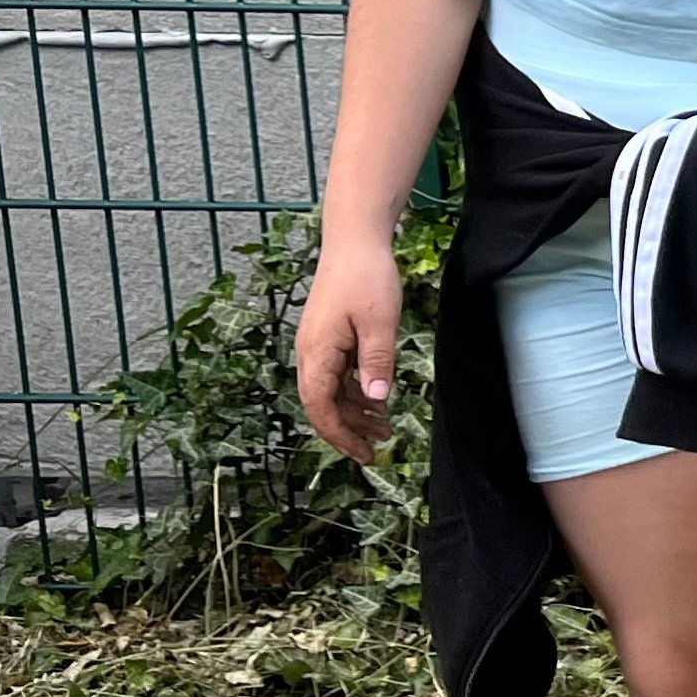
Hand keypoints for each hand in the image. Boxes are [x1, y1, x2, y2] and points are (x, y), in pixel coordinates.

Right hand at [294, 237, 405, 464]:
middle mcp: (311, 353)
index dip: (339, 435)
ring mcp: (319, 345)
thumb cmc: (366, 277)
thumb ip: (377, 361)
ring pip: (332, 391)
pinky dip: (356, 390)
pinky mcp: (329, 338)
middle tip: (378, 447)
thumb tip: (376, 398)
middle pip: (323, 404)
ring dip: (356, 411)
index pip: (320, 407)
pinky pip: (338, 374)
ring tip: (385, 427)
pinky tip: (377, 398)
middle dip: (349, 429)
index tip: (362, 454)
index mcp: (317, 352)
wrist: (354, 243)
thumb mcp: (380, 322)